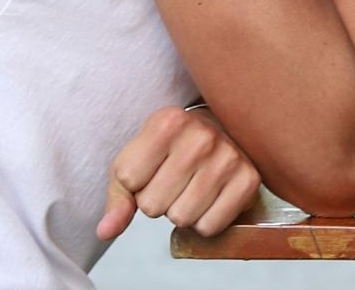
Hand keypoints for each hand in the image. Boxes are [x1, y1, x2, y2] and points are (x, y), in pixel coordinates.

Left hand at [97, 106, 262, 240]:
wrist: (223, 130)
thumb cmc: (173, 148)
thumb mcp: (138, 158)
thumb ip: (119, 196)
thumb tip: (105, 231)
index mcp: (168, 122)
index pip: (129, 180)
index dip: (137, 184)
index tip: (154, 167)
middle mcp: (202, 136)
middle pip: (154, 206)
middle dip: (159, 201)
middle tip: (175, 180)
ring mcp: (229, 158)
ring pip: (182, 219)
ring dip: (182, 211)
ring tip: (192, 187)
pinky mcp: (249, 180)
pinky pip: (210, 227)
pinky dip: (206, 221)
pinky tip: (210, 198)